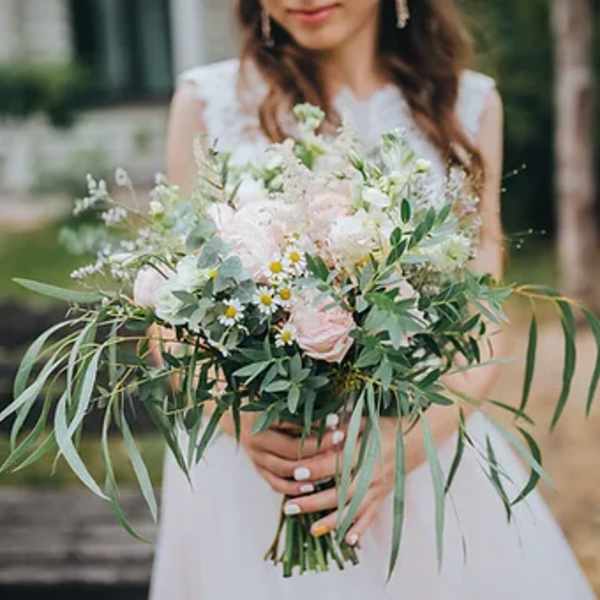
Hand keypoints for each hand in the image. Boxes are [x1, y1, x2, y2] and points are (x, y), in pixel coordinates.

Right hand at [219, 409, 346, 496]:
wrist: (232, 414)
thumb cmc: (260, 401)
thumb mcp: (276, 401)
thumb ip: (297, 409)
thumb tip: (330, 415)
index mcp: (261, 419)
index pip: (293, 424)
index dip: (316, 425)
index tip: (336, 422)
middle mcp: (256, 440)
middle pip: (291, 450)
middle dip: (318, 448)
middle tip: (340, 444)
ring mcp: (255, 457)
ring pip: (284, 469)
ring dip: (309, 470)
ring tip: (331, 467)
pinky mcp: (257, 468)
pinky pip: (275, 483)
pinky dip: (293, 487)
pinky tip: (311, 487)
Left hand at [282, 417, 404, 546]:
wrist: (418, 440)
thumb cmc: (387, 426)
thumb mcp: (366, 421)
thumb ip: (343, 426)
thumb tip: (319, 425)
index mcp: (364, 453)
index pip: (335, 463)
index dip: (315, 468)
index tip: (295, 473)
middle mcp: (371, 475)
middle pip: (339, 493)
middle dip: (313, 502)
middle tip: (289, 507)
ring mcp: (378, 489)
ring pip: (352, 510)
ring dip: (331, 522)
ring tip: (311, 530)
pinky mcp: (383, 496)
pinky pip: (371, 516)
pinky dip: (361, 529)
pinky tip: (349, 541)